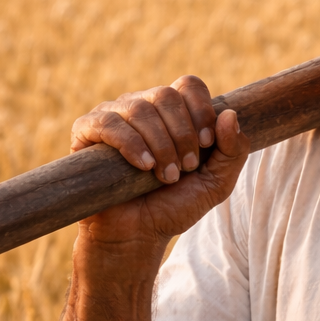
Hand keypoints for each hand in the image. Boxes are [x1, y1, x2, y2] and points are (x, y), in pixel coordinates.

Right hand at [70, 75, 249, 255]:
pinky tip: (144, 166)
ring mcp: (113, 116)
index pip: (188, 85)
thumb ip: (233, 152)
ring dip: (160, 144)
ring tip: (165, 176)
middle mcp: (142, 107)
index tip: (206, 145)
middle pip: (166, 95)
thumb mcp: (216, 184)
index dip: (201, 110)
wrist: (137, 235)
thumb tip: (230, 114)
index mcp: (172, 113)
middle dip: (182, 133)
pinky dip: (131, 143)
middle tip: (186, 167)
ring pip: (140, 108)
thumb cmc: (174, 206)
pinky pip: (108, 123)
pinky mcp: (86, 131)